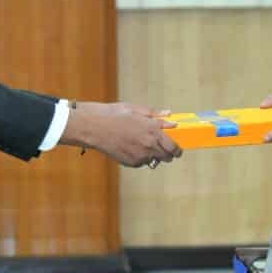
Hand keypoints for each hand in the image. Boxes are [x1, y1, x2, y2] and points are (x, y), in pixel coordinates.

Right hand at [62, 101, 182, 167]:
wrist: (94, 127)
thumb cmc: (114, 115)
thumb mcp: (136, 110)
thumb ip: (156, 115)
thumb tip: (170, 117)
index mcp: (153, 131)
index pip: (174, 147)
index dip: (177, 149)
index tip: (177, 148)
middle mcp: (149, 146)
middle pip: (167, 157)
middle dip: (168, 154)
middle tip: (163, 148)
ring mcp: (140, 156)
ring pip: (154, 160)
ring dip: (152, 155)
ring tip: (141, 144)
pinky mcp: (130, 163)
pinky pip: (141, 162)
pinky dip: (140, 157)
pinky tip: (130, 147)